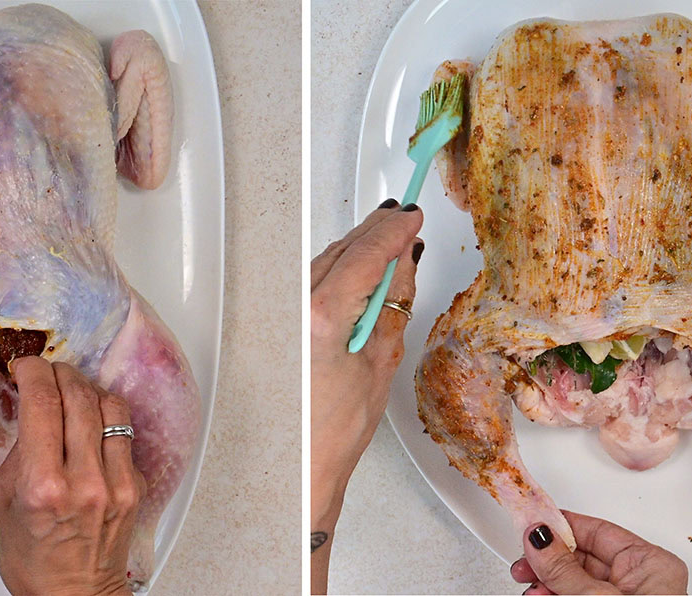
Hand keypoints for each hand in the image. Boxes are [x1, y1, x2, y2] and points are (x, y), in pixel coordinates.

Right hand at [0, 357, 142, 595]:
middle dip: (60, 373)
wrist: (72, 595)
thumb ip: (18, 450)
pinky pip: (125, 433)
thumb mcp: (3, 500)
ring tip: (73, 390)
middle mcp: (85, 480)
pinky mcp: (137, 486)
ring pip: (110, 407)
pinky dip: (107, 417)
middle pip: (79, 396)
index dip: (34, 371)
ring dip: (88, 389)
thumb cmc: (33, 558)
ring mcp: (117, 482)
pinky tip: (92, 422)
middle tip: (48, 371)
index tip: (27, 366)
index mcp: (44, 484)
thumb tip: (30, 409)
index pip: (43, 402)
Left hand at [310, 199, 423, 592]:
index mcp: (323, 316)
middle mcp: (295, 309)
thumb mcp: (381, 362)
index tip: (412, 216)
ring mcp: (282, 315)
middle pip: (341, 250)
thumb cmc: (337, 431)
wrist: (303, 467)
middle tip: (404, 219)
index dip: (393, 230)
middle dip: (374, 232)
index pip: (366, 254)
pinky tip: (355, 268)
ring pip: (323, 261)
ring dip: (355, 248)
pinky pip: (311, 281)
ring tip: (386, 240)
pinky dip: (336, 267)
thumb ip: (393, 305)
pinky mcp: (279, 324)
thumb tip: (405, 266)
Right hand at [512, 511, 687, 594]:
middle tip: (524, 562)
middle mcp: (641, 582)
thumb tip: (539, 537)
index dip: (560, 526)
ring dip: (546, 581)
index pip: (596, 530)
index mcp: (652, 564)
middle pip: (581, 556)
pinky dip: (553, 594)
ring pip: (575, 580)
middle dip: (547, 560)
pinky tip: (539, 595)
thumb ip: (564, 568)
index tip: (530, 525)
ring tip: (530, 586)